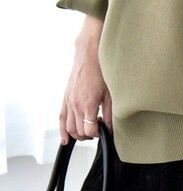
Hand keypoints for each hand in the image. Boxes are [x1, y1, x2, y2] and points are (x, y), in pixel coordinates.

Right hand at [59, 17, 112, 143]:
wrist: (90, 52)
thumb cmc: (102, 68)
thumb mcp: (111, 92)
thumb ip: (111, 112)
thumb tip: (111, 127)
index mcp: (88, 103)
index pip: (90, 130)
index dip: (98, 134)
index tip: (105, 131)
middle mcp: (75, 104)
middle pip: (79, 132)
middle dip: (89, 135)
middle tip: (99, 129)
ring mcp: (69, 101)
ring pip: (69, 127)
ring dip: (78, 134)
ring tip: (89, 131)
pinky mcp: (66, 97)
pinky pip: (61, 117)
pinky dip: (62, 130)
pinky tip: (65, 139)